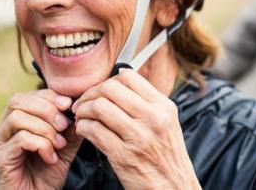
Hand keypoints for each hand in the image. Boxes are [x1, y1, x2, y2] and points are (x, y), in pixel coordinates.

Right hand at [0, 89, 83, 189]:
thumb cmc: (47, 175)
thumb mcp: (65, 148)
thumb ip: (71, 129)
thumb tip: (82, 109)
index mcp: (18, 122)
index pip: (29, 95)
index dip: (50, 96)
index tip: (69, 106)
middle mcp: (4, 129)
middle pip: (18, 101)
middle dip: (47, 109)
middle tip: (64, 126)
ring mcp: (0, 143)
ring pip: (18, 117)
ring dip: (44, 128)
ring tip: (59, 145)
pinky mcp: (2, 159)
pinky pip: (21, 139)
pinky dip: (41, 145)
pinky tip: (51, 158)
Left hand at [72, 69, 200, 189]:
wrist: (173, 188)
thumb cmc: (166, 157)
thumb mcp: (166, 123)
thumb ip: (146, 104)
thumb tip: (118, 85)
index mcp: (164, 106)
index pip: (128, 77)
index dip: (107, 81)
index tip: (99, 93)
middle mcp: (153, 118)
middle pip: (110, 89)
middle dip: (90, 94)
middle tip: (83, 104)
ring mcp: (139, 136)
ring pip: (99, 107)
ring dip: (83, 111)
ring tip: (82, 118)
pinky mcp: (124, 155)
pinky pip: (94, 131)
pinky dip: (83, 128)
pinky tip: (84, 131)